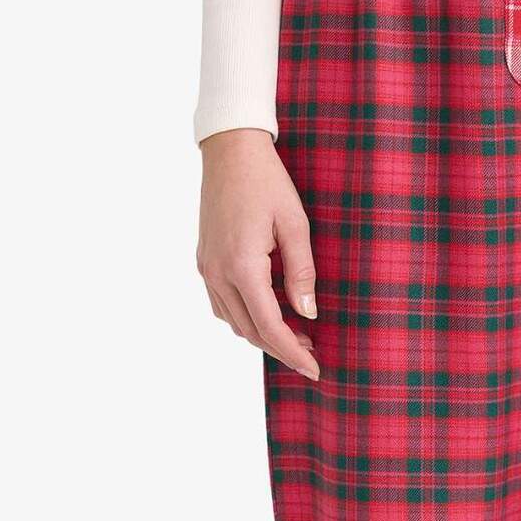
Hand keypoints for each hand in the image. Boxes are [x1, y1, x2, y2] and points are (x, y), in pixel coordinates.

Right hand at [197, 129, 319, 380]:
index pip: (270, 327)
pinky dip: (245, 317)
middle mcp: (218, 273)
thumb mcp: (296, 225)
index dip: (294, 354)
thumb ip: (302, 272)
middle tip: (312, 353)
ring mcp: (206, 268)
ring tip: (295, 335)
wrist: (230, 150)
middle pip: (250, 331)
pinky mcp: (204, 261)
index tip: (316, 370)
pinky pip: (222, 304)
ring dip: (262, 334)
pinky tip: (267, 312)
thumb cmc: (267, 182)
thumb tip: (308, 313)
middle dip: (281, 348)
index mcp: (242, 266)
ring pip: (234, 322)